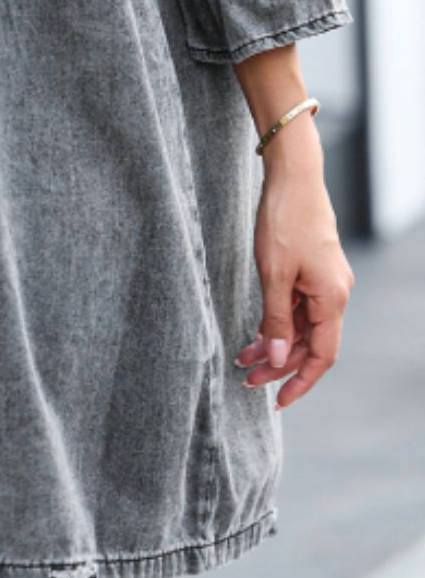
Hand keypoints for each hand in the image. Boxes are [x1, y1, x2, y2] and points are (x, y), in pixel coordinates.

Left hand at [235, 159, 354, 409]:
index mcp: (332, 298)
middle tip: (246, 379)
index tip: (278, 402)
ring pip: (302, 325)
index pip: (322, 356)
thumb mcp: (274, 273)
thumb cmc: (284, 219)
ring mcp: (324, 281)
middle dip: (279, 365)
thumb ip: (277, 319)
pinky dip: (278, 321)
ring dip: (275, 344)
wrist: (293, 175)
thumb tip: (280, 360)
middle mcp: (334, 293)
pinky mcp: (312, 269)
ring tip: (243, 358)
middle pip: (310, 343)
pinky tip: (257, 332)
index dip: (301, 382)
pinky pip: (298, 306)